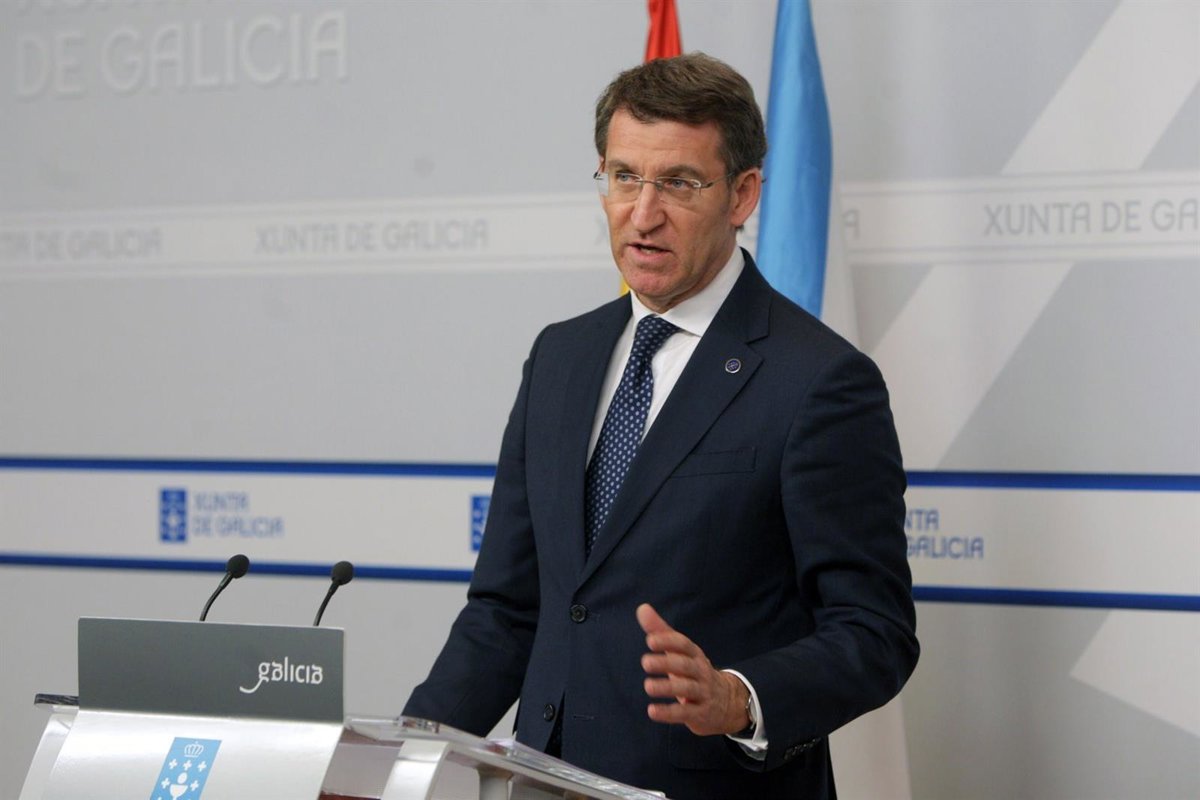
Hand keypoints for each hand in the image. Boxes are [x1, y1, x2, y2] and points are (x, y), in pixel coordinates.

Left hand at [637, 603, 749, 735]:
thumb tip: (642, 608)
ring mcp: (703, 693)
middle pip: (685, 665)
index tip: (650, 640)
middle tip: (645, 662)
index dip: (668, 641)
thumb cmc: (693, 672)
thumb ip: (661, 632)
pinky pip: (685, 713)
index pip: (683, 644)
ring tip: (648, 686)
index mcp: (694, 654)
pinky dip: (669, 713)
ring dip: (666, 687)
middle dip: (665, 663)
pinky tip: (652, 711)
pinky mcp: (701, 713)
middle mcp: (701, 671)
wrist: (727, 703)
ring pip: (686, 688)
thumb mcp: (680, 652)